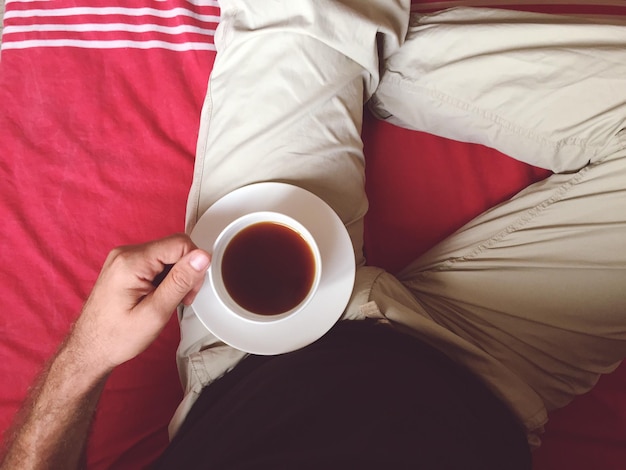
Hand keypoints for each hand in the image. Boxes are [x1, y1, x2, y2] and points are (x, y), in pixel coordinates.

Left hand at [67, 234, 210, 373]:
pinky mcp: (125, 266)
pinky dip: (164, 279)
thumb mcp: (156, 312)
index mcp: (132, 261)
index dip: (194, 266)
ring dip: (176, 277)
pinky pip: (156, 263)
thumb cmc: (117, 337)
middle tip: (181, 300)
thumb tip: (202, 256)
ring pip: (167, 256)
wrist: (90, 349)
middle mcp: (126, 253)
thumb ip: (180, 281)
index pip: (180, 244)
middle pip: (174, 248)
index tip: (189, 291)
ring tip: (167, 302)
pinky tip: (159, 297)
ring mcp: (124, 259)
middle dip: (185, 272)